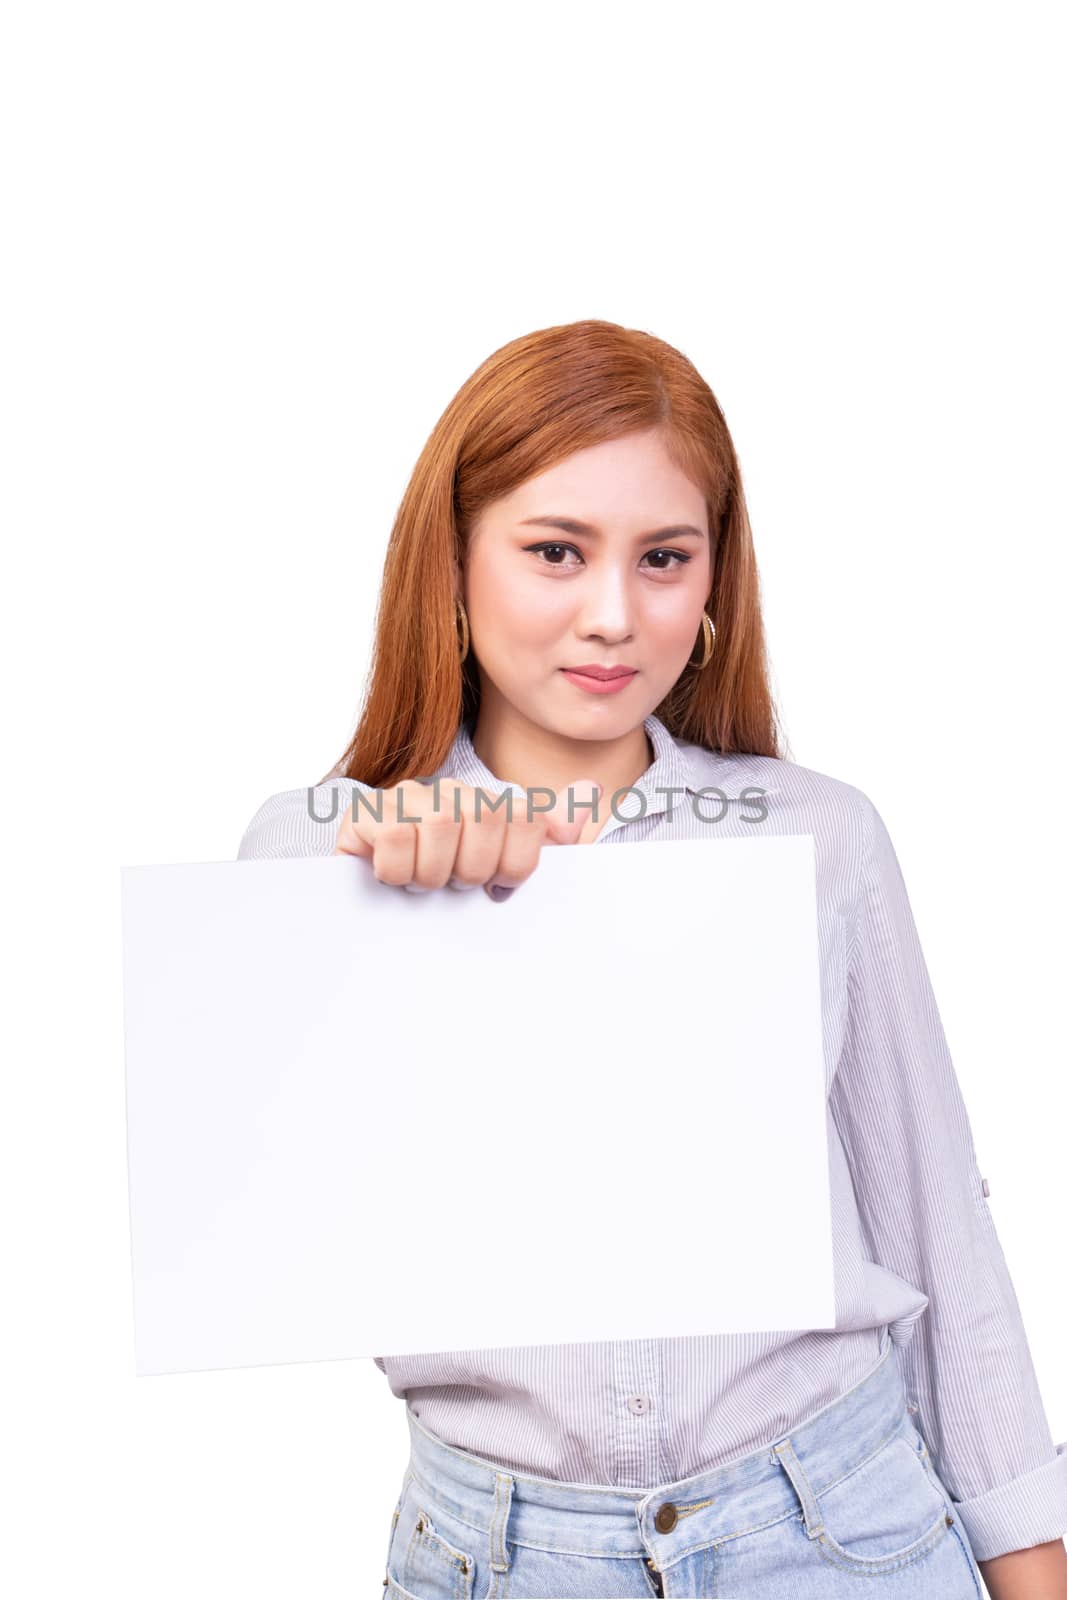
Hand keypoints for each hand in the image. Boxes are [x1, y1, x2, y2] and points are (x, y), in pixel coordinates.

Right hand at [333, 776, 602, 899]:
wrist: (374, 906)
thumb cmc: (447, 897)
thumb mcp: (505, 874)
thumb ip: (551, 838)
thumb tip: (588, 791)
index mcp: (487, 805)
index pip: (526, 815)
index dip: (517, 863)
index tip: (497, 886)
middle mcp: (449, 793)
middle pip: (486, 815)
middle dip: (475, 868)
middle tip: (455, 885)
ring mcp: (405, 799)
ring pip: (441, 823)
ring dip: (435, 873)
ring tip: (424, 883)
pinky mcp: (365, 816)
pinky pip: (396, 836)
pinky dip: (399, 870)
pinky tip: (394, 877)